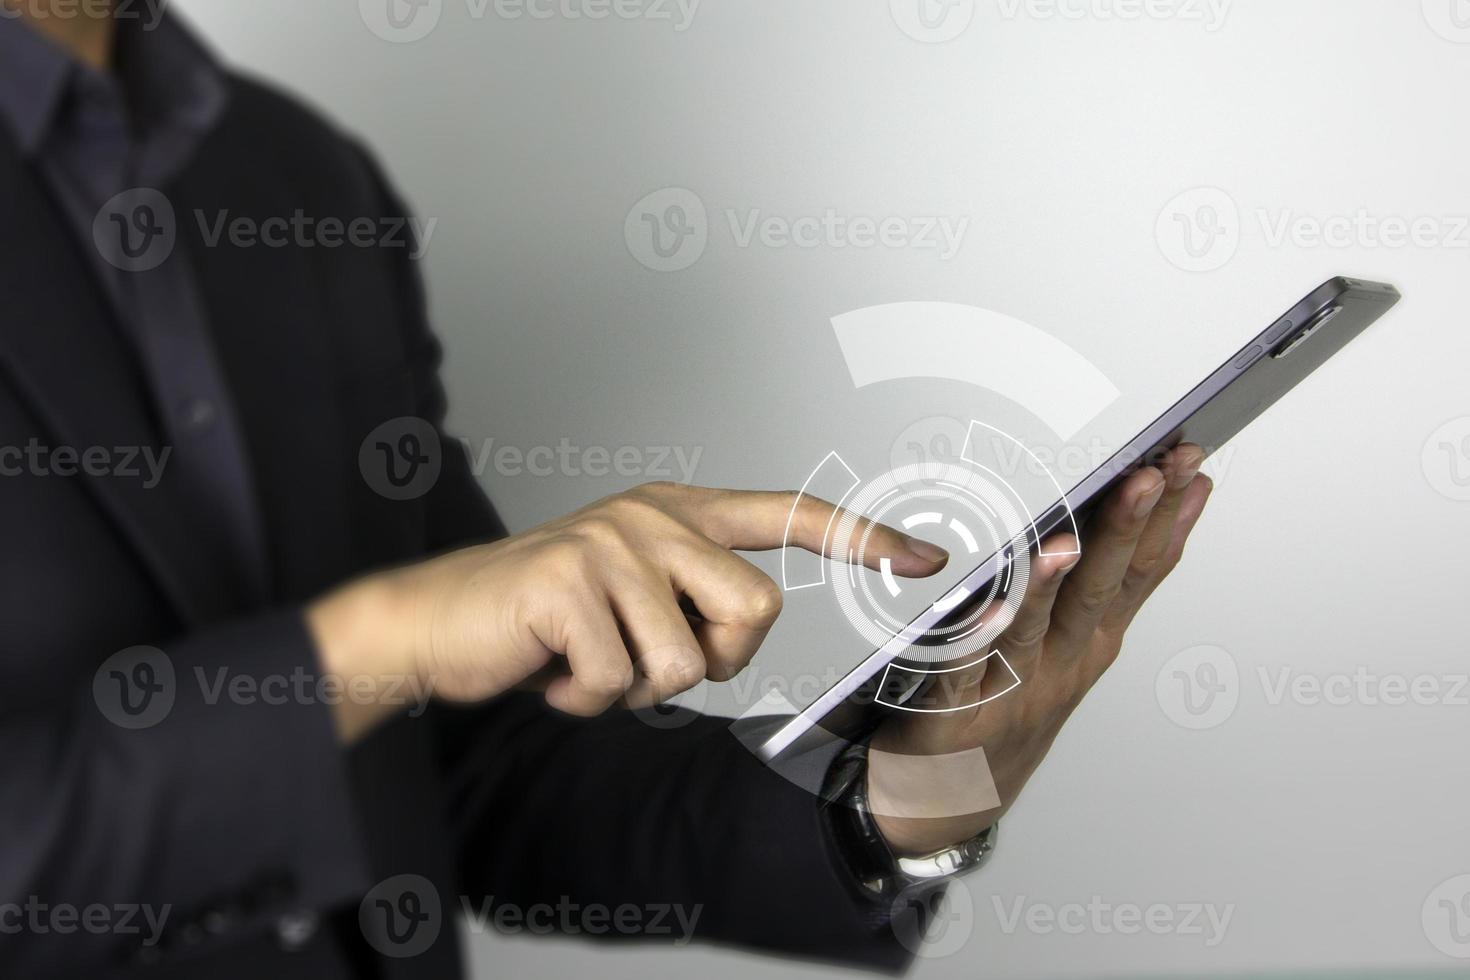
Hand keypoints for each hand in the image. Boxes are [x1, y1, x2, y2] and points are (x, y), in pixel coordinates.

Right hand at [308, 482, 947, 741]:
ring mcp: (610, 544)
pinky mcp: (569, 581)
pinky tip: (550, 667)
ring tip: (584, 658)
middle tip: (643, 656)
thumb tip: (750, 627)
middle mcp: (651, 516)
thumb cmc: (545, 620)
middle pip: (756, 612)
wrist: (439, 623)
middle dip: (710, 661)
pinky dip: (584, 698)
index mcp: (677, 513)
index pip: (788, 515)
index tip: (924, 556)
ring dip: (634, 688)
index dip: (861, 540)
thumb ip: (696, 598)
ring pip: (685, 662)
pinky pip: (620, 680)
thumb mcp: (635, 595)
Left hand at [867, 446, 1213, 855]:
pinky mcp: (954, 710)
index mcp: (1091, 640)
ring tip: (1068, 540)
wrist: (951, 798)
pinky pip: (961, 671)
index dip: (1168, 515)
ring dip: (1050, 583)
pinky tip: (985, 610)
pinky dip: (973, 641)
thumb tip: (1160, 505)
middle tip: (1149, 474)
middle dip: (1126, 530)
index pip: (1140, 569)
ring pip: (1034, 629)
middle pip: (1098, 590)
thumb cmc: (1012, 703)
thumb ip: (1108, 580)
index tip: (1186, 461)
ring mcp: (1011, 690)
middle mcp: (1061, 663)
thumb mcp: (1075, 641)